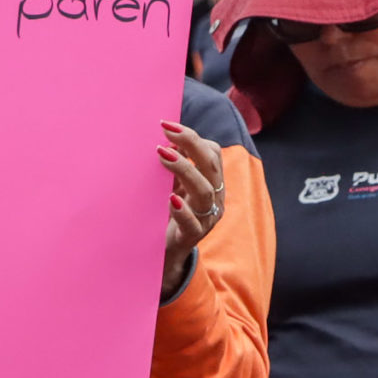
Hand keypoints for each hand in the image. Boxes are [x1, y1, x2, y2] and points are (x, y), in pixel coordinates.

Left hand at [158, 121, 224, 295]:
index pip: (212, 154)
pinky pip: (192, 223)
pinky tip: (171, 199)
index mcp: (212, 183)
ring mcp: (206, 218)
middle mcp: (214, 198)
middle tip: (166, 131)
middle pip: (211, 166)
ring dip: (184, 169)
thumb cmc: (169, 213)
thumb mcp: (174, 186)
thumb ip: (174, 168)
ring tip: (162, 155)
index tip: (167, 127)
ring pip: (203, 191)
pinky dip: (183, 210)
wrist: (166, 251)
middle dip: (190, 144)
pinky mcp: (193, 236)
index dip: (193, 138)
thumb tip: (166, 142)